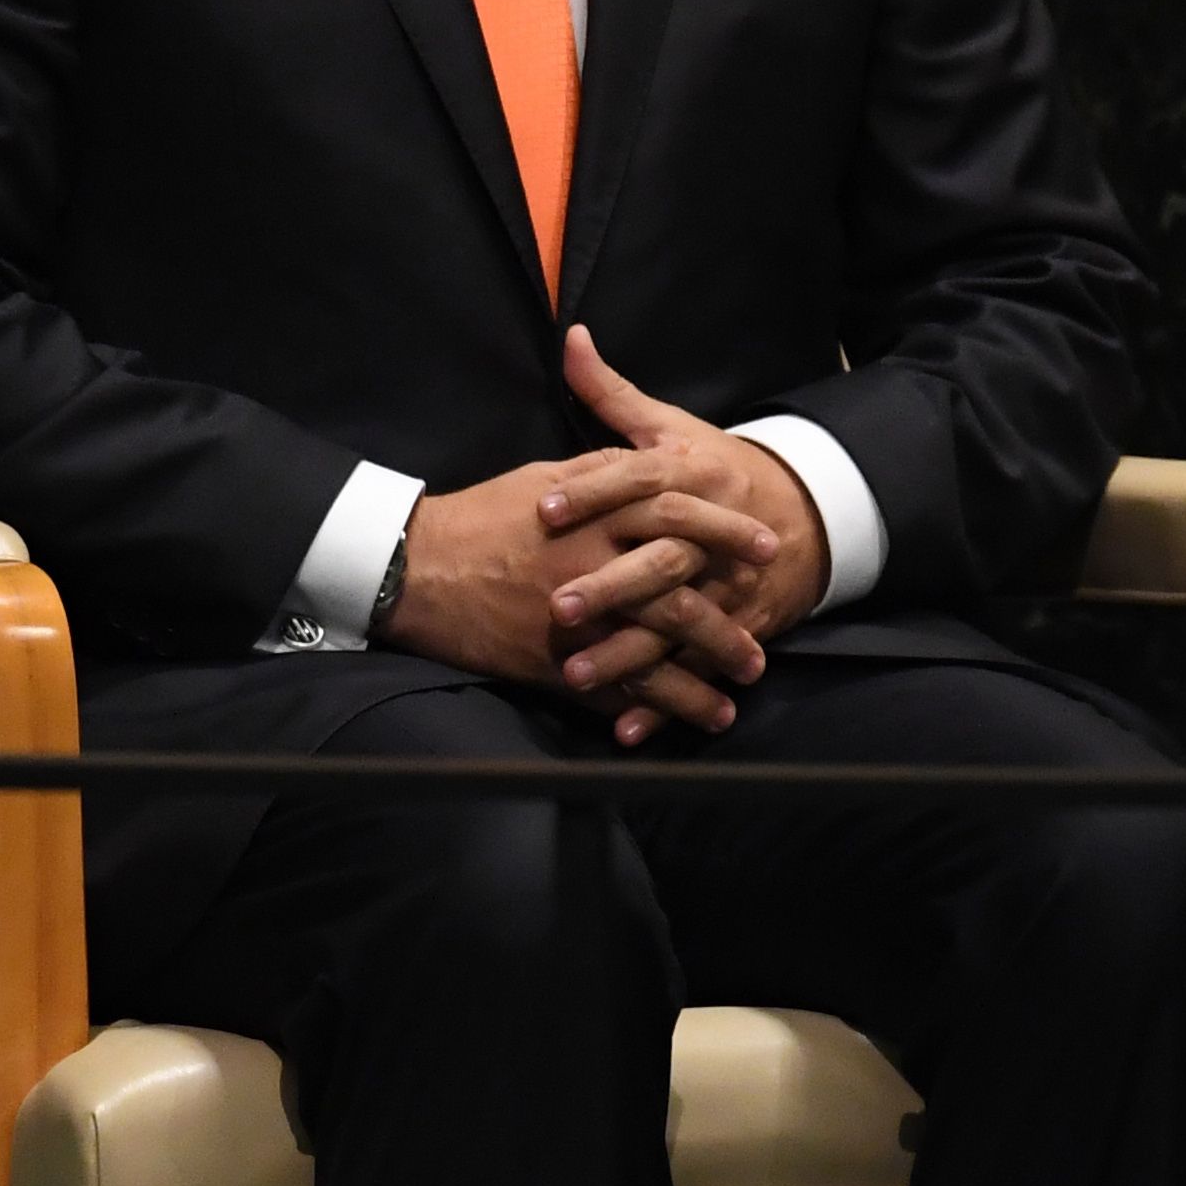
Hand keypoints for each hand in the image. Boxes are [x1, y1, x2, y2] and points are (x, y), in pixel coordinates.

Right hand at [380, 445, 774, 705]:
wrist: (417, 567)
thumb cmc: (483, 515)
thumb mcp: (546, 476)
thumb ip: (604, 473)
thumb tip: (647, 462)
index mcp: (599, 514)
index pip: (679, 516)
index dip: (726, 531)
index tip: (768, 545)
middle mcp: (596, 567)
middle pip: (677, 594)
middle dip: (725, 621)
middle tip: (761, 646)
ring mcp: (577, 621)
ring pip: (651, 653)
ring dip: (697, 680)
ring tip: (734, 702)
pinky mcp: (552, 661)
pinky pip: (610, 690)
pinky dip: (645, 710)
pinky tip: (678, 724)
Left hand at [540, 326, 832, 743]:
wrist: (806, 516)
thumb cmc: (721, 467)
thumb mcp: (672, 425)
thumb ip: (611, 392)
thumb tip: (571, 338)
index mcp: (692, 473)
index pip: (640, 480)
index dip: (594, 492)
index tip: (545, 508)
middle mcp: (711, 530)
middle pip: (662, 559)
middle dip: (613, 586)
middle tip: (560, 606)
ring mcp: (728, 584)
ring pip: (677, 624)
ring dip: (630, 656)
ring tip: (578, 677)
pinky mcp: (739, 626)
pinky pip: (699, 668)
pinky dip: (665, 705)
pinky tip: (625, 729)